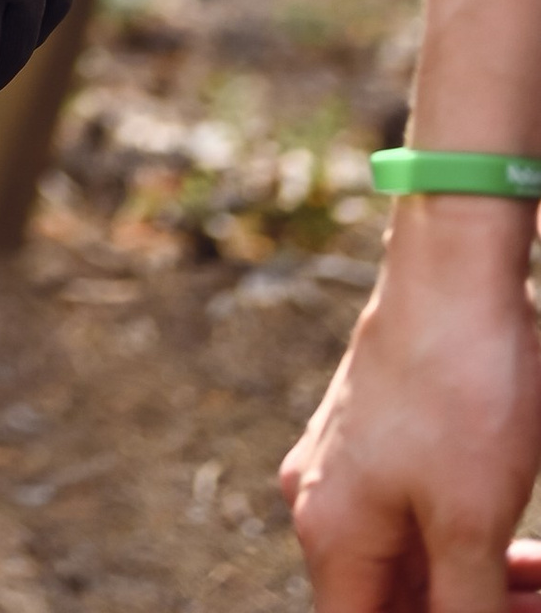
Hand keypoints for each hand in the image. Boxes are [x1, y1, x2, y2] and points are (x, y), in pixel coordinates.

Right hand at [281, 213, 540, 610]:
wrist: (456, 267)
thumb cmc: (462, 390)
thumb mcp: (471, 525)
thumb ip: (461, 611)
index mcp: (331, 534)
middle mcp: (325, 503)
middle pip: (397, 604)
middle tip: (539, 608)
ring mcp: (349, 465)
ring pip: (419, 564)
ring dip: (487, 590)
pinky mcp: (381, 438)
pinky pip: (423, 519)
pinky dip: (474, 546)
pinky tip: (530, 555)